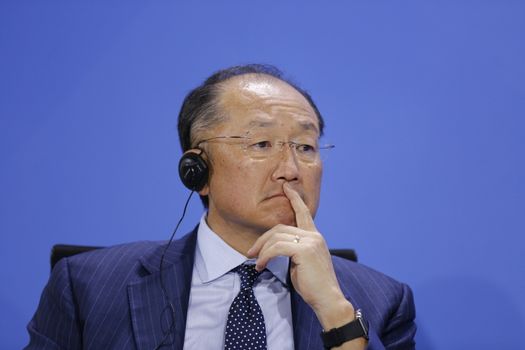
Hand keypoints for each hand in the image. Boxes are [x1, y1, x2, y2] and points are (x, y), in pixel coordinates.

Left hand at [247, 183, 354, 327]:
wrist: (328, 299)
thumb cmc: (314, 286)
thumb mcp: (302, 263)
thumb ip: (294, 250)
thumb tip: (276, 248)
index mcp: (315, 237)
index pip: (304, 213)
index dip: (295, 199)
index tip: (287, 188)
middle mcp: (314, 236)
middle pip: (280, 228)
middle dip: (262, 239)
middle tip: (250, 252)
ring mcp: (310, 242)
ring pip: (276, 238)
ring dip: (262, 250)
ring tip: (256, 263)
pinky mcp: (303, 250)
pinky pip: (277, 248)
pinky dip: (265, 256)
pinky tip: (261, 266)